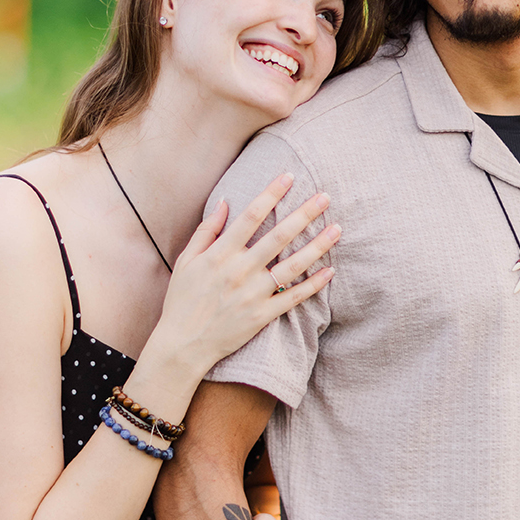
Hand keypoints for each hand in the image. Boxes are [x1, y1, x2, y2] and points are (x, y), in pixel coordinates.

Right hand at [145, 174, 338, 377]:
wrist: (183, 343)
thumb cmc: (182, 300)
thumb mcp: (186, 261)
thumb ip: (206, 231)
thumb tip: (223, 202)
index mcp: (220, 254)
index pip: (251, 216)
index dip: (271, 193)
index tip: (288, 176)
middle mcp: (240, 271)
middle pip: (279, 236)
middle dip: (304, 213)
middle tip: (325, 196)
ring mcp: (254, 294)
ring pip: (293, 265)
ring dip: (317, 245)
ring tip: (337, 228)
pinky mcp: (263, 315)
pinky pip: (294, 297)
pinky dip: (314, 284)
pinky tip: (330, 270)